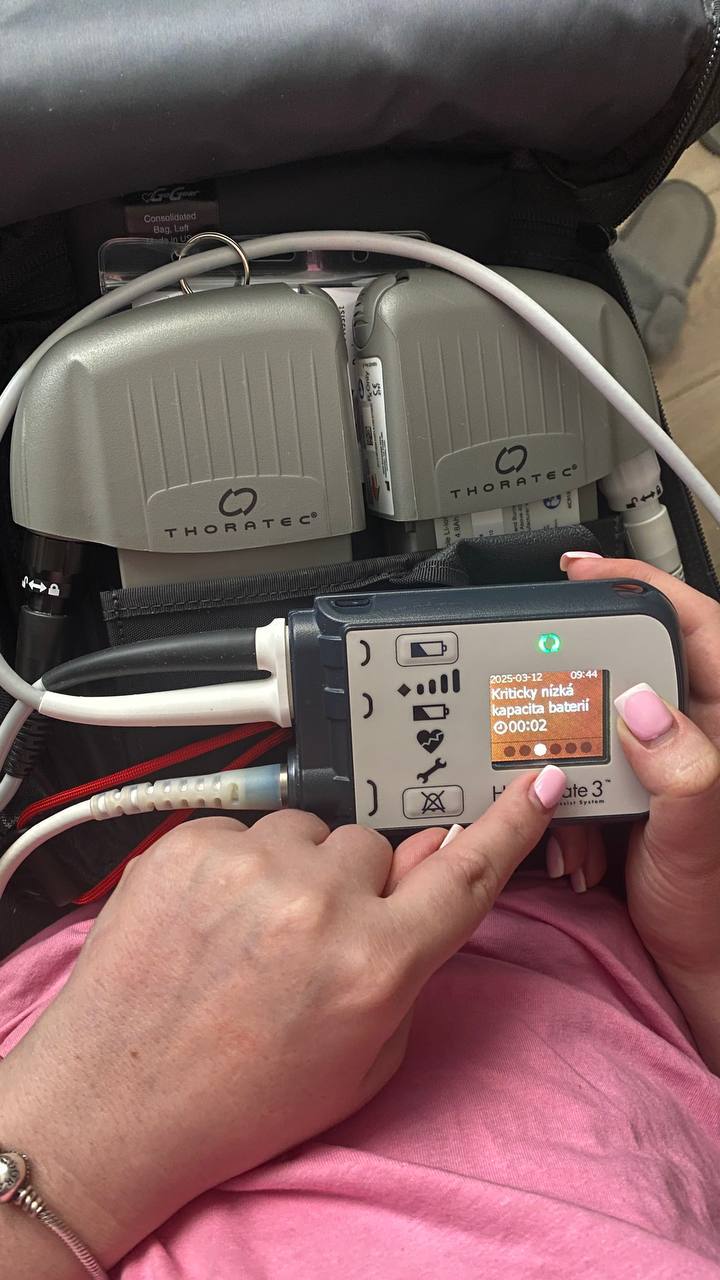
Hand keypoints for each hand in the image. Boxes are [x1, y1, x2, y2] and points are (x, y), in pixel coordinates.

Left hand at [0, 765, 565, 1273]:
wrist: (118, 1103)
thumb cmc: (243, 1097)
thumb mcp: (364, 1055)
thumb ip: (410, 959)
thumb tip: (431, 865)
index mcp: (375, 962)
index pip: (466, 872)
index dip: (510, 823)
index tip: (537, 781)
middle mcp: (318, 903)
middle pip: (372, 846)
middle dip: (355, 882)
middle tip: (310, 939)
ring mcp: (248, 865)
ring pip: (307, 831)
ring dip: (293, 868)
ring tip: (251, 932)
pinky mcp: (188, 843)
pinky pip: (244, 828)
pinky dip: (236, 864)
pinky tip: (212, 920)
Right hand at [553, 553, 719, 1068]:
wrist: (693, 968)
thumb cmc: (714, 907)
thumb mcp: (700, 835)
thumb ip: (683, 770)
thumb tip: (645, 706)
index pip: (693, 626)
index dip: (640, 586)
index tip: (584, 573)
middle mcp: (692, 733)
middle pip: (632, 666)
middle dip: (580, 686)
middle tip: (538, 683)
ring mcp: (658, 761)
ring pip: (597, 723)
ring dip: (567, 764)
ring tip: (569, 806)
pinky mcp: (629, 789)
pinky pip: (583, 771)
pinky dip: (565, 802)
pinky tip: (572, 840)